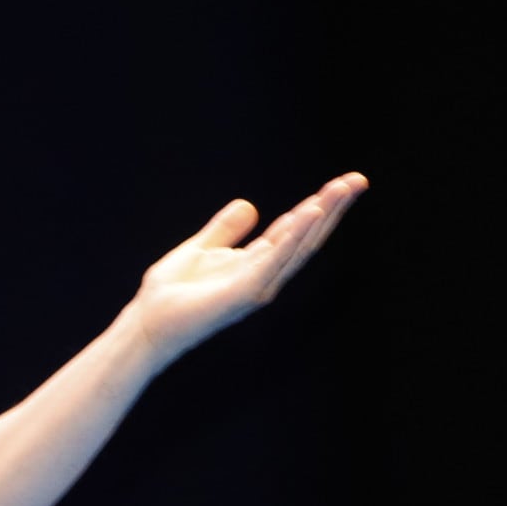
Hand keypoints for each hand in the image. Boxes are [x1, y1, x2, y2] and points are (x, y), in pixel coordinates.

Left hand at [128, 172, 370, 365]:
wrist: (147, 325)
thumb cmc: (170, 294)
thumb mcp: (200, 250)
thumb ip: (225, 230)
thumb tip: (250, 205)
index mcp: (256, 263)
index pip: (296, 230)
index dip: (319, 205)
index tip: (343, 182)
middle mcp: (265, 275)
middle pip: (307, 236)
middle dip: (333, 207)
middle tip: (358, 180)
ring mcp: (258, 284)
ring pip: (298, 245)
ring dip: (321, 216)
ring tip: (342, 189)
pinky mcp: (244, 292)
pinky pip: (275, 259)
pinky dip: (293, 236)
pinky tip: (310, 213)